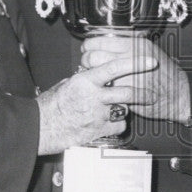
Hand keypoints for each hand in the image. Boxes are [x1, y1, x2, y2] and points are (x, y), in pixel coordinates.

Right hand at [36, 49, 156, 154]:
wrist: (40, 128)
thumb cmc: (50, 106)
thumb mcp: (66, 85)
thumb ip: (85, 79)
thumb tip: (96, 72)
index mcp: (85, 81)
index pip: (114, 67)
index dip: (135, 63)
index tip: (150, 60)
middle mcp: (93, 97)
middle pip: (127, 92)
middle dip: (143, 93)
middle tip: (151, 93)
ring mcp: (97, 115)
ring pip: (124, 109)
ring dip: (125, 108)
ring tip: (119, 108)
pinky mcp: (98, 130)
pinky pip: (118, 126)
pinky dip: (117, 124)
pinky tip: (109, 122)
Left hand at [81, 35, 190, 123]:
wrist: (178, 92)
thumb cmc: (164, 72)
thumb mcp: (148, 50)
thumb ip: (128, 44)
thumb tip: (107, 41)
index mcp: (133, 44)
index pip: (99, 40)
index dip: (89, 45)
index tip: (88, 48)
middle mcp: (129, 57)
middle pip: (92, 56)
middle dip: (86, 61)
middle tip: (88, 64)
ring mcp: (126, 74)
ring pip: (96, 72)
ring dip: (92, 74)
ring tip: (96, 75)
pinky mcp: (125, 91)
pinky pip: (105, 87)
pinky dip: (102, 87)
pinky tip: (105, 86)